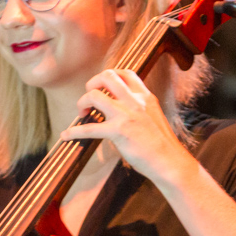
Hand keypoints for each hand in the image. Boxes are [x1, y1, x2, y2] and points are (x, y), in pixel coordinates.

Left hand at [59, 69, 193, 188]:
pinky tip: (66, 135)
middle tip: (88, 98)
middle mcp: (135, 101)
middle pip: (107, 77)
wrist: (169, 162)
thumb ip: (139, 109)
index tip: (101, 86)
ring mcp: (126, 115)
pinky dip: (73, 132)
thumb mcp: (154, 117)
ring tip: (81, 114)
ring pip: (94, 95)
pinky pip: (88, 128)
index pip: (126, 73)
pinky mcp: (118, 132)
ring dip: (82, 102)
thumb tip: (122, 110)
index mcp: (145, 97)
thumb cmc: (162, 145)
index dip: (109, 75)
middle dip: (92, 84)